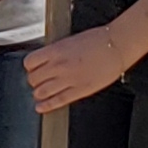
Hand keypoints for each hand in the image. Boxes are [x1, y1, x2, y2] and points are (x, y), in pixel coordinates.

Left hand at [22, 23, 136, 113]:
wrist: (117, 46)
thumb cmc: (97, 40)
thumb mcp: (69, 41)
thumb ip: (55, 52)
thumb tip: (44, 61)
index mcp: (56, 50)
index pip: (30, 62)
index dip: (30, 67)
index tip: (33, 69)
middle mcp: (59, 65)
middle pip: (33, 79)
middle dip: (34, 81)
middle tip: (37, 81)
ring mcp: (69, 79)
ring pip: (41, 92)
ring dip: (38, 93)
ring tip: (40, 93)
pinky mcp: (79, 90)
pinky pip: (57, 101)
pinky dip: (46, 106)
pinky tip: (41, 107)